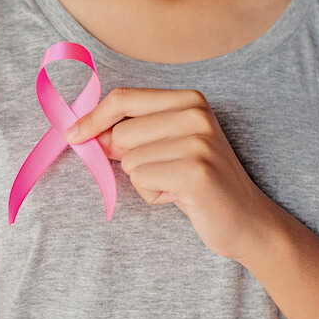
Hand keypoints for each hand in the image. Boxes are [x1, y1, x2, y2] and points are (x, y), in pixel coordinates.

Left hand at [64, 87, 273, 261]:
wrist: (246, 219)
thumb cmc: (195, 181)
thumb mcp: (164, 146)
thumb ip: (128, 133)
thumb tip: (81, 132)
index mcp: (188, 99)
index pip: (123, 99)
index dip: (92, 118)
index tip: (72, 135)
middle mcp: (195, 114)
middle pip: (120, 133)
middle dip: (129, 159)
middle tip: (162, 171)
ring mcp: (198, 142)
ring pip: (130, 161)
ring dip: (144, 180)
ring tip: (174, 184)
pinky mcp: (195, 172)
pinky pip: (142, 180)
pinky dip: (153, 195)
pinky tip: (179, 197)